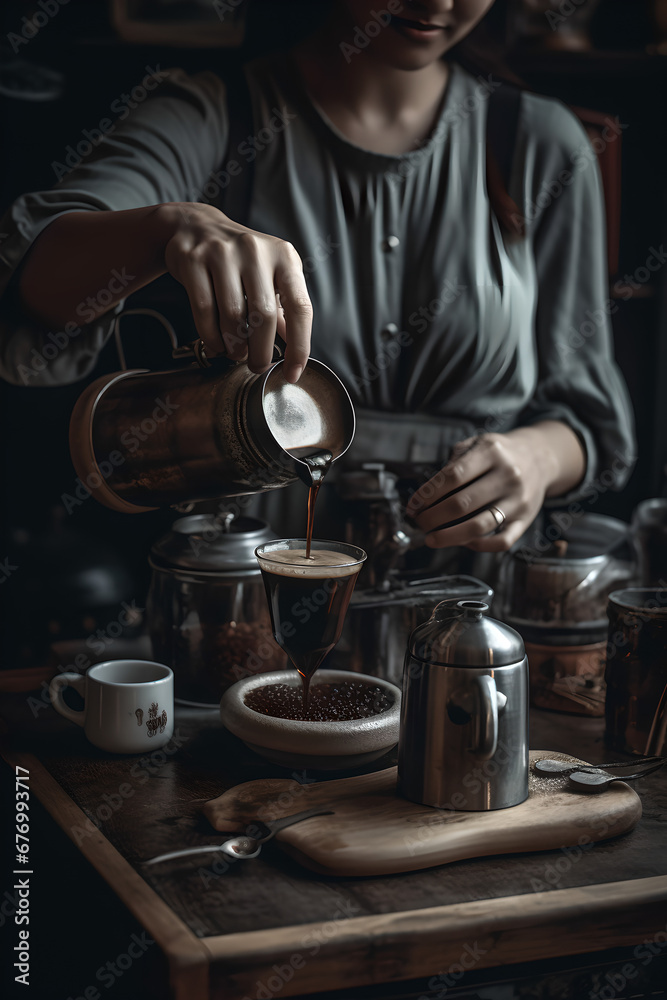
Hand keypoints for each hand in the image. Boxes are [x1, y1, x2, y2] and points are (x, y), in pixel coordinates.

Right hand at [162, 202, 311, 382]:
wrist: (197, 226)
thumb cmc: (241, 260)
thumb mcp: (270, 276)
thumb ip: (284, 310)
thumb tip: (295, 352)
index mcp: (284, 256)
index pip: (300, 307)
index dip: (300, 346)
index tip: (293, 373)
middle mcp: (256, 251)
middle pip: (264, 316)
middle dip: (261, 352)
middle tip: (257, 365)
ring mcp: (222, 253)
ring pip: (232, 316)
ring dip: (235, 345)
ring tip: (236, 353)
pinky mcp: (194, 259)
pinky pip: (204, 310)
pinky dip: (211, 337)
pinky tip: (217, 345)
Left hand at [405, 426, 577, 551]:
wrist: (540, 457)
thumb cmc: (499, 454)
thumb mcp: (476, 444)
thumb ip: (452, 463)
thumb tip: (424, 496)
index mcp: (491, 453)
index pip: (452, 477)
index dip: (427, 495)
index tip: (412, 506)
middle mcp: (508, 476)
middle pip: (462, 504)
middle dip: (432, 518)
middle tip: (419, 522)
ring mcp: (518, 500)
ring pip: (479, 526)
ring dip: (449, 537)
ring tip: (431, 538)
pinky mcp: (526, 519)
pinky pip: (502, 541)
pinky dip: (479, 546)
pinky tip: (463, 542)